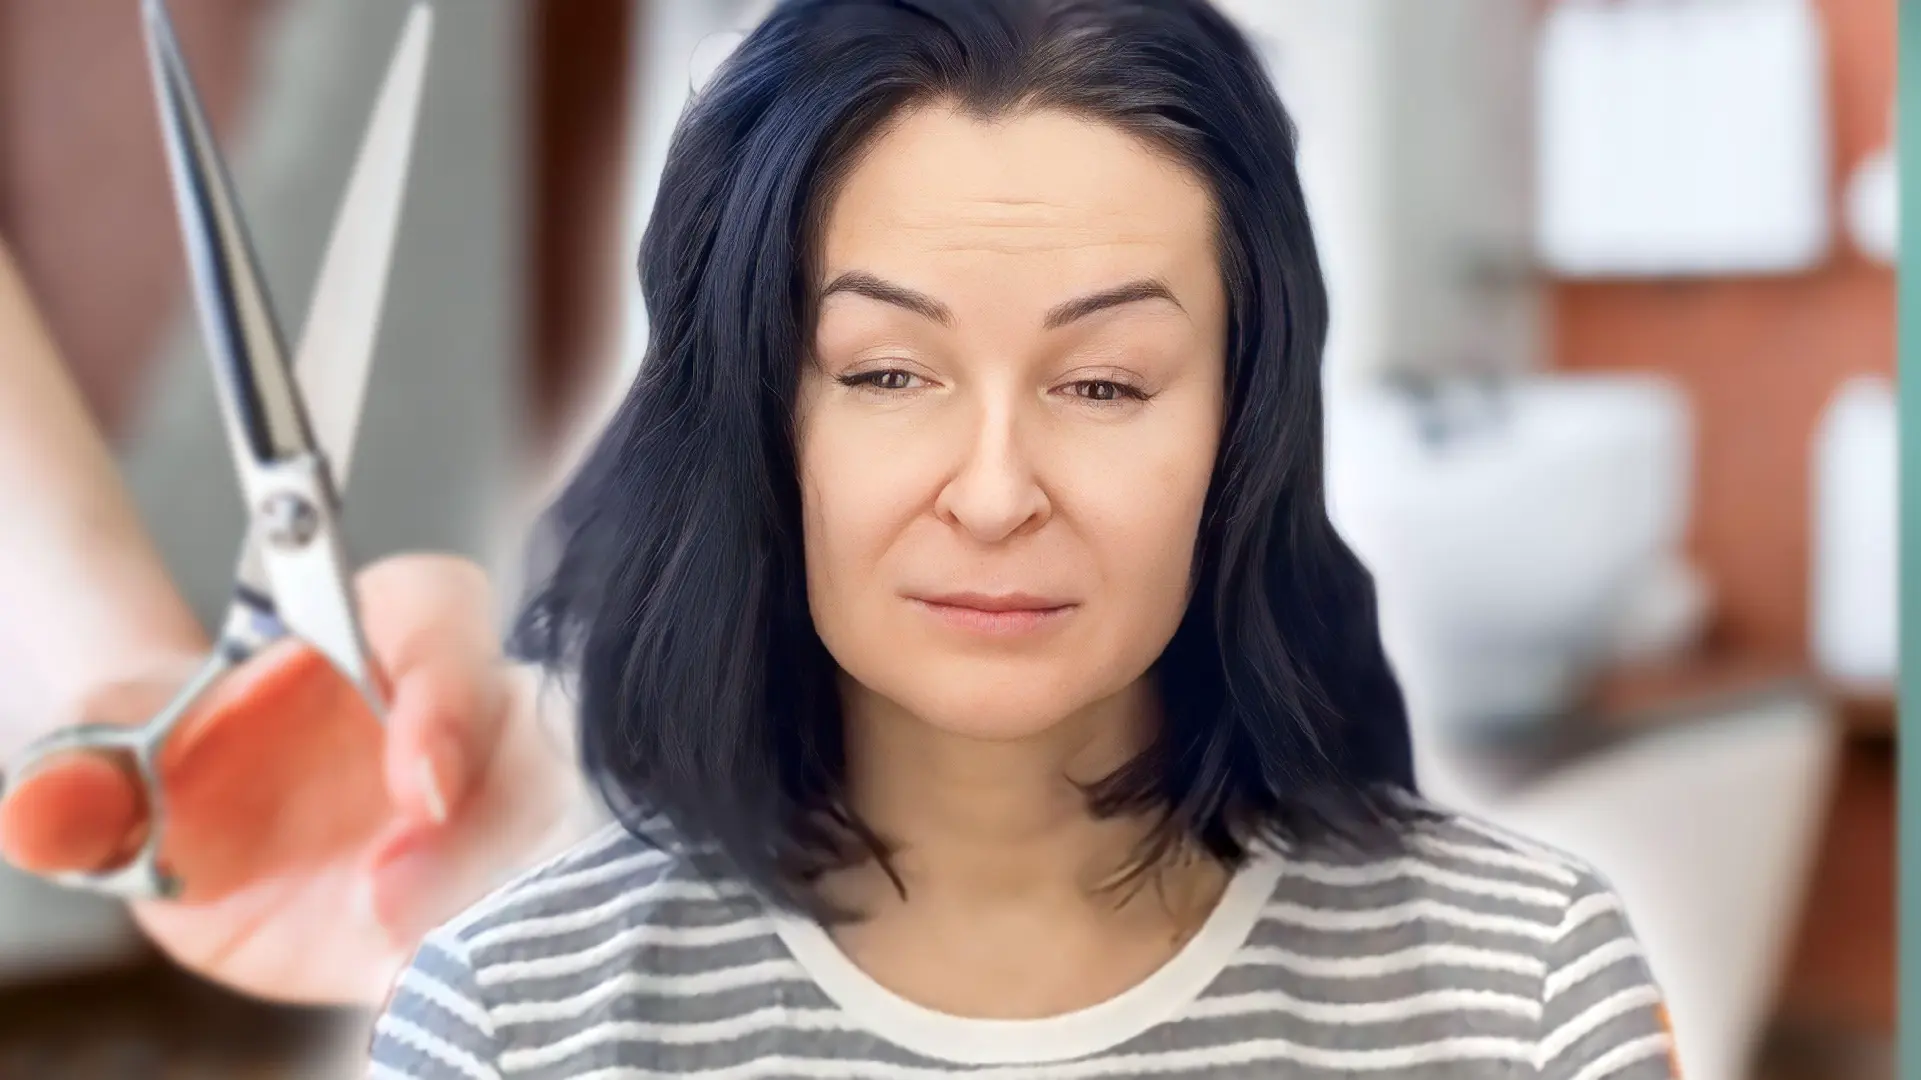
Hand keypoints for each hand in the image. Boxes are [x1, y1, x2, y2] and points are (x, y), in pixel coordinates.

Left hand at [0, 554, 584, 1005]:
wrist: (193, 831)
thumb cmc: (170, 768)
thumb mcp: (110, 771)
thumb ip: (83, 786)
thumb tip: (45, 811)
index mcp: (382, 628)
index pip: (451, 619)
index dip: (448, 690)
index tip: (417, 782)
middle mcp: (467, 706)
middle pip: (531, 741)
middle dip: (482, 825)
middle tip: (391, 900)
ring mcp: (498, 800)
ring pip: (555, 831)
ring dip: (496, 898)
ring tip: (398, 949)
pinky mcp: (497, 889)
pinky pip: (535, 912)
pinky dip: (502, 954)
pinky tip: (438, 990)